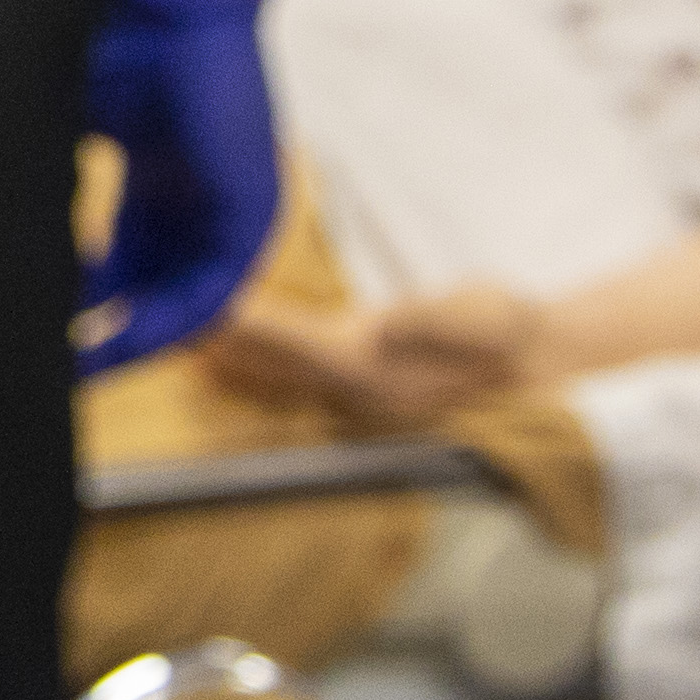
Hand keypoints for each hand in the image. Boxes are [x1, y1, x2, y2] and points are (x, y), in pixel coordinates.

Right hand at [77, 0, 281, 376]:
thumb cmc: (115, 39)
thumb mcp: (65, 121)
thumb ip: (40, 177)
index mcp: (158, 176)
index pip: (125, 260)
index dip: (80, 299)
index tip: (34, 326)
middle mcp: (197, 199)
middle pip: (150, 287)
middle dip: (101, 329)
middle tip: (49, 363)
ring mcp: (230, 208)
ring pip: (181, 299)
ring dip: (131, 336)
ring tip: (76, 367)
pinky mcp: (252, 213)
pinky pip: (211, 291)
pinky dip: (165, 321)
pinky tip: (115, 337)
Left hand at [210, 282, 542, 429]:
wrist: (533, 353)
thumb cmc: (505, 326)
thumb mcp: (479, 313)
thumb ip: (433, 318)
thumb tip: (387, 324)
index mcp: (380, 369)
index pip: (300, 346)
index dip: (253, 329)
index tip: (210, 312)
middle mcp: (359, 386)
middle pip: (274, 366)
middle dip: (223, 346)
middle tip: (165, 323)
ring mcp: (358, 384)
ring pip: (278, 373)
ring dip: (230, 358)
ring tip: (177, 337)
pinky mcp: (360, 371)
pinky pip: (292, 371)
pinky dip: (255, 361)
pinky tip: (226, 355)